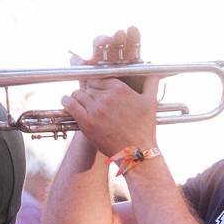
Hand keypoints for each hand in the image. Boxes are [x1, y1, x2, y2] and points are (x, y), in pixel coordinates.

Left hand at [59, 27, 160, 158]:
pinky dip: (67, 101)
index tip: (96, 88)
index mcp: (121, 89)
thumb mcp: (151, 102)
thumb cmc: (144, 128)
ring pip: (78, 93)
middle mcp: (108, 97)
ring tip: (79, 101)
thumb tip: (155, 72)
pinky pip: (71, 104)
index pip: (100, 77)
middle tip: (91, 99)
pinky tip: (68, 102)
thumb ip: (152, 83)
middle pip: (88, 85)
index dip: (97, 83)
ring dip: (78, 97)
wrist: (136, 152)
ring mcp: (96, 109)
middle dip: (89, 91)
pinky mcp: (87, 122)